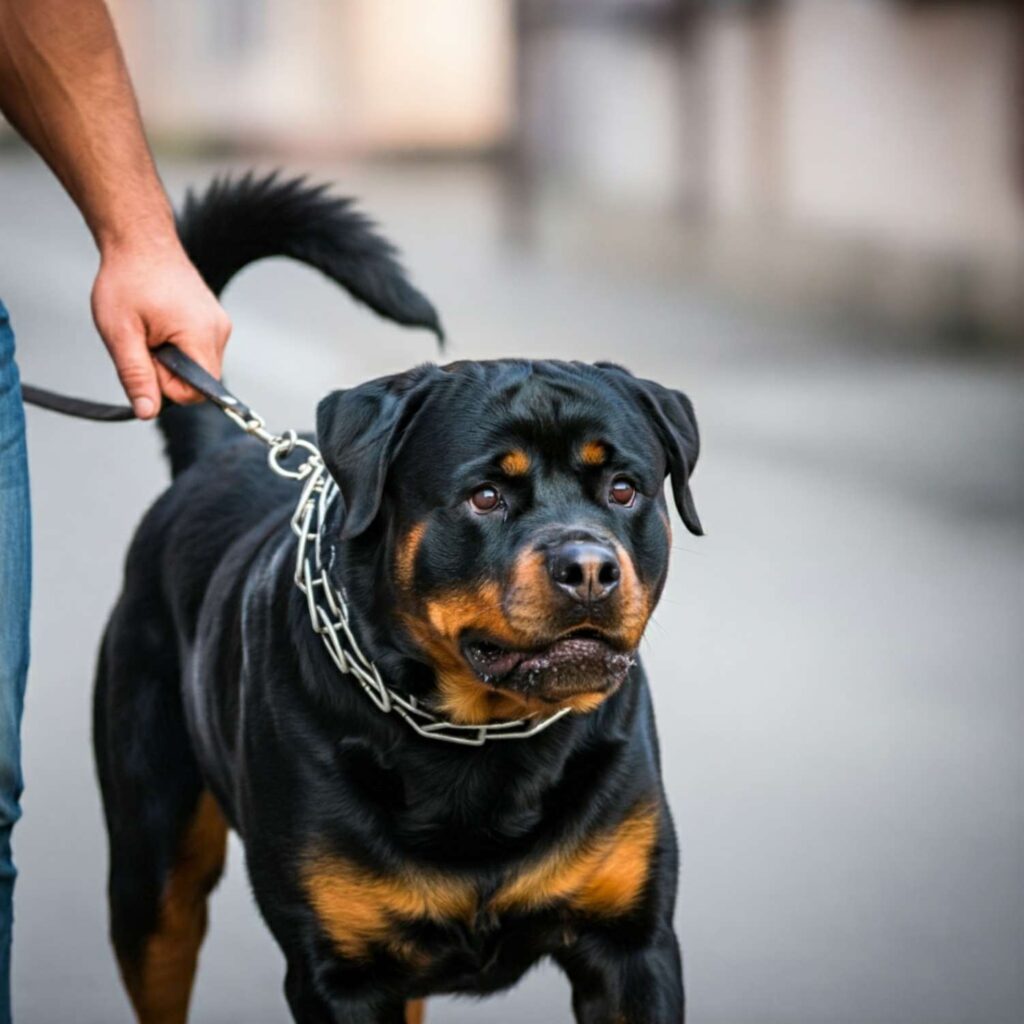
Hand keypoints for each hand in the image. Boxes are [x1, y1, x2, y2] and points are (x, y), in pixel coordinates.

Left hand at [91, 235, 231, 418]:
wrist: (141, 241)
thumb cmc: (128, 280)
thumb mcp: (120, 332)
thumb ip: (136, 375)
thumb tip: (147, 412)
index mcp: (200, 335)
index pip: (196, 392)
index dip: (166, 386)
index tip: (146, 359)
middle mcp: (220, 332)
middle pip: (199, 382)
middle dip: (167, 372)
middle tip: (144, 341)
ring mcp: (221, 326)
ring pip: (198, 368)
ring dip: (172, 359)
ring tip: (152, 328)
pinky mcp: (216, 322)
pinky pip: (200, 352)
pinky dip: (179, 347)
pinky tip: (162, 323)